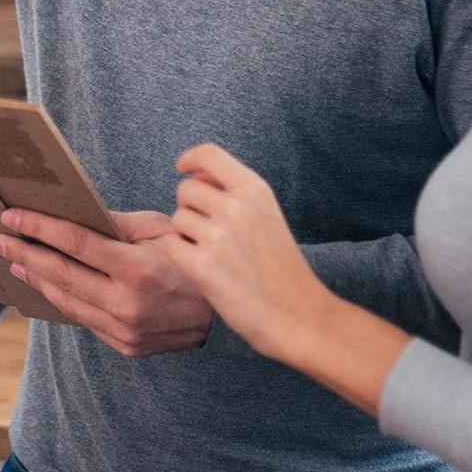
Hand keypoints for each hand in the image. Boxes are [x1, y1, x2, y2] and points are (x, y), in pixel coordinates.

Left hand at [0, 208, 213, 356]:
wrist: (221, 316)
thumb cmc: (191, 260)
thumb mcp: (162, 230)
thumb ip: (118, 222)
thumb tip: (76, 212)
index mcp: (138, 269)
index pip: (75, 244)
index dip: (39, 228)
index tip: (12, 216)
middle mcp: (127, 304)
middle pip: (61, 274)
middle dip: (24, 254)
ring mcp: (124, 330)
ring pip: (66, 301)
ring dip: (36, 279)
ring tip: (15, 261)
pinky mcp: (124, 345)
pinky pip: (84, 318)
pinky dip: (62, 299)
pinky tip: (46, 284)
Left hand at [165, 143, 330, 364]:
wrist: (301, 316)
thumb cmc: (282, 268)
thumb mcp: (268, 216)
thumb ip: (233, 192)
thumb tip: (193, 174)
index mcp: (255, 190)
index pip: (208, 154)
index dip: (190, 159)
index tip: (183, 169)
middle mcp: (236, 207)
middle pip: (186, 190)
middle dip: (190, 208)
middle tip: (209, 232)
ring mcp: (219, 236)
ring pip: (177, 219)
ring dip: (187, 234)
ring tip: (214, 254)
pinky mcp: (203, 266)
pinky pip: (171, 245)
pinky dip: (180, 255)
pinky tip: (203, 267)